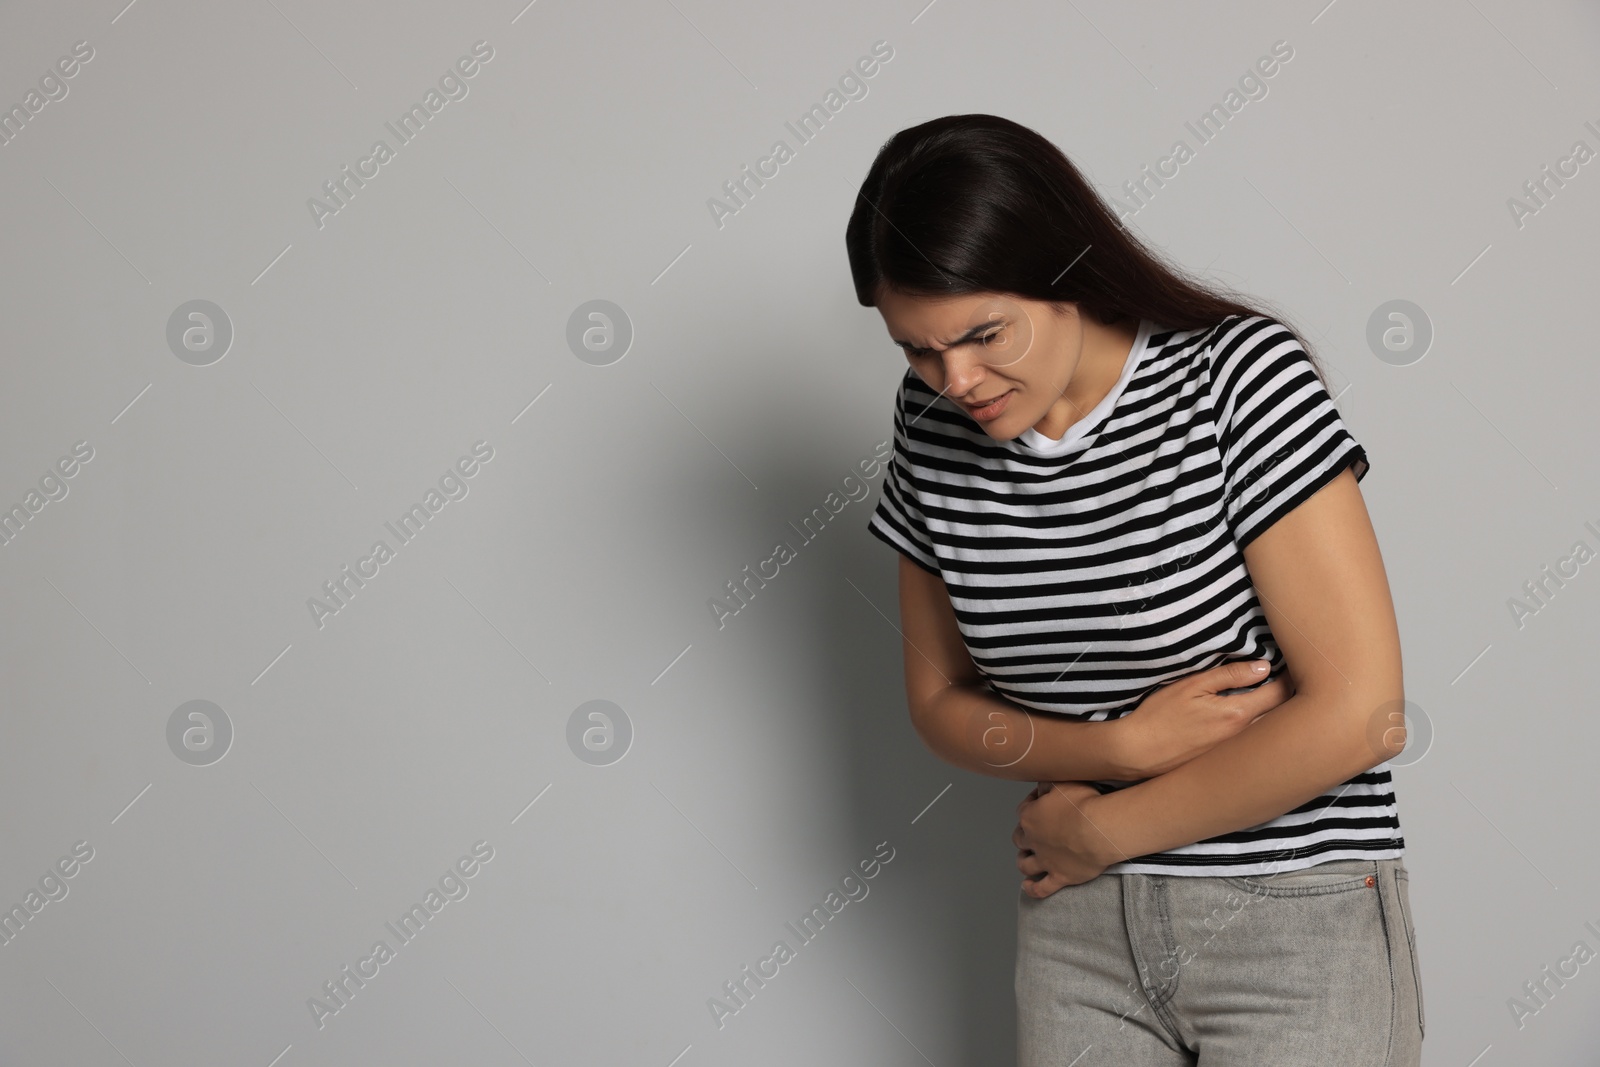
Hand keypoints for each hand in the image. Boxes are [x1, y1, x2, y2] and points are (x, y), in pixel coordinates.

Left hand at [1013, 781, 1117, 896]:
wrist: (1100, 829)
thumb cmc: (1084, 803)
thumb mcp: (1062, 783)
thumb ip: (1048, 785)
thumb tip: (1041, 787)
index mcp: (1030, 816)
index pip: (1023, 809)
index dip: (1031, 804)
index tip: (1041, 802)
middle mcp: (1033, 840)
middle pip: (1020, 839)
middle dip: (1023, 836)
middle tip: (1032, 833)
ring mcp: (1046, 861)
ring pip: (1026, 864)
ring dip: (1023, 861)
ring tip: (1026, 859)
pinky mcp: (1060, 877)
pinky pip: (1041, 888)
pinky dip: (1033, 888)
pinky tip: (1028, 886)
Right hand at [1113, 660, 1295, 778]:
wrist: (1138, 753)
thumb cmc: (1160, 716)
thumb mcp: (1191, 686)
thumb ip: (1229, 675)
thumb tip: (1264, 666)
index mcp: (1237, 714)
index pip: (1279, 693)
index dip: (1291, 677)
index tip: (1295, 665)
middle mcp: (1244, 737)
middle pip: (1282, 716)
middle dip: (1291, 697)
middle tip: (1296, 679)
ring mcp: (1237, 753)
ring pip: (1270, 732)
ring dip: (1279, 715)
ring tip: (1282, 698)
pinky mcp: (1227, 762)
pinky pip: (1255, 744)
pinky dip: (1263, 732)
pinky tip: (1258, 721)